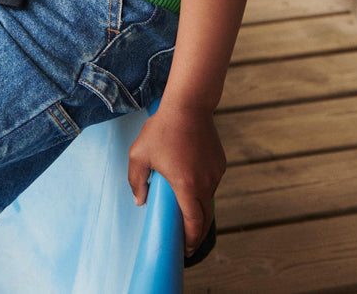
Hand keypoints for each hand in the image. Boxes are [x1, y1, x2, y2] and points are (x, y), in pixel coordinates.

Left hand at [127, 102, 225, 257]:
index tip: (185, 250)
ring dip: (197, 206)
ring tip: (183, 207)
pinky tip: (189, 180)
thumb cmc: (161, 129)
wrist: (188, 105)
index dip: (190, 240)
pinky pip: (211, 182)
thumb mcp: (140, 154)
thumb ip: (136, 180)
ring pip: (208, 198)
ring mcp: (215, 173)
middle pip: (204, 217)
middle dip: (195, 232)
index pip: (194, 224)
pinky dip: (201, 188)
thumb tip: (140, 201)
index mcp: (186, 186)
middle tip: (185, 240)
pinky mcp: (220, 163)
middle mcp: (206, 183)